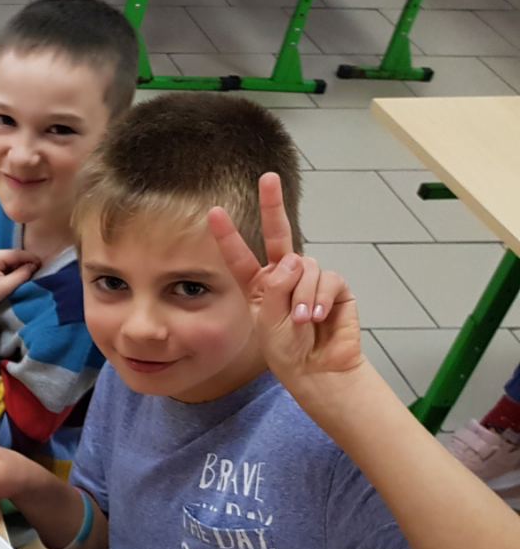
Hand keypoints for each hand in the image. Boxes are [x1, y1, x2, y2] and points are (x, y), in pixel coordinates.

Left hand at [0, 249, 39, 315]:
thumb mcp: (5, 287)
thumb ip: (22, 275)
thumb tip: (33, 266)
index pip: (16, 253)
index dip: (31, 258)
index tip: (41, 264)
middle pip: (11, 255)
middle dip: (22, 264)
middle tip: (32, 273)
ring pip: (6, 259)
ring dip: (14, 267)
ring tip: (20, 278)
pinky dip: (6, 269)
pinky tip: (8, 278)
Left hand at [208, 173, 362, 390]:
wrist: (318, 370)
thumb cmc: (287, 350)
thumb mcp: (267, 321)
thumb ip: (275, 288)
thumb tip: (292, 260)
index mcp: (259, 285)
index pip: (240, 256)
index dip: (228, 235)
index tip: (214, 212)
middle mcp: (283, 276)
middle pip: (278, 234)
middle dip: (273, 205)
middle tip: (268, 178)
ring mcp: (310, 279)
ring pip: (304, 266)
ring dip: (301, 295)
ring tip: (301, 321)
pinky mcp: (335, 287)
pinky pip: (326, 280)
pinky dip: (318, 299)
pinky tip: (316, 318)